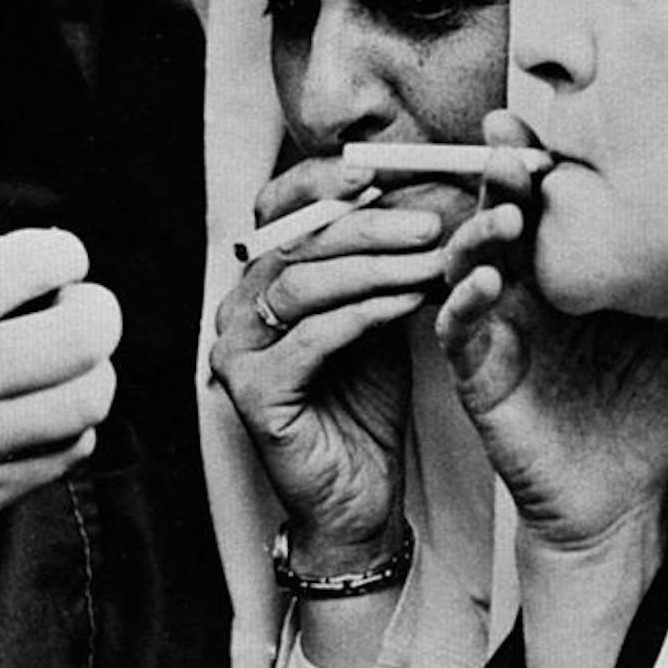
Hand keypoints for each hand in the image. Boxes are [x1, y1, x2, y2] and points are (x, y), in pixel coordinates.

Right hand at [0, 226, 120, 582]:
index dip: (66, 256)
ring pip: (92, 395)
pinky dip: (71, 426)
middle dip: (98, 312)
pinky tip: (42, 416)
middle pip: (89, 329)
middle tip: (79, 313)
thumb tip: (50, 269)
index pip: (45, 257)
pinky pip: (69, 450)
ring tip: (66, 369)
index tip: (57, 267)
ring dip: (93, 373)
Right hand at [207, 152, 491, 564]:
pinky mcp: (252, 392)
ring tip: (432, 257)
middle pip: (296, 242)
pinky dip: (364, 313)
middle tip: (432, 219)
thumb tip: (420, 191)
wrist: (357, 496)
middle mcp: (235, 309)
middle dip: (370, 225)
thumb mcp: (377, 314)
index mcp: (257, 280)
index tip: (390, 171)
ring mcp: (236, 350)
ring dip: (375, 265)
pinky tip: (409, 303)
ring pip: (302, 283)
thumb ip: (380, 262)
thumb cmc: (366, 404)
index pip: (277, 208)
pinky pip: (312, 337)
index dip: (326, 183)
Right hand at [433, 113, 667, 551]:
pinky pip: (457, 331)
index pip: (551, 200)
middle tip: (511, 144)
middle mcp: (528, 291)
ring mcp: (499, 331)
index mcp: (573, 271)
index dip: (542, 158)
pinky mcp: (480, 377)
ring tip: (507, 212)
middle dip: (501, 172)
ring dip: (479, 230)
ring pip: (466, 263)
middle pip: (500, 213)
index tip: (545, 122)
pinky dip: (463, 302)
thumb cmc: (658, 416)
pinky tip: (488, 284)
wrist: (629, 502)